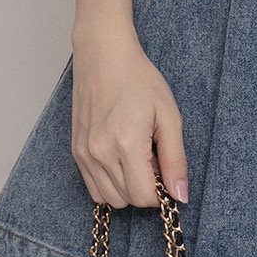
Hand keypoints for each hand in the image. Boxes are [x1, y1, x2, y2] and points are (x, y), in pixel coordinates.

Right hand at [70, 25, 189, 207]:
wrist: (104, 56)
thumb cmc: (139, 79)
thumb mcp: (169, 115)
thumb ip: (176, 159)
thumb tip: (181, 196)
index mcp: (126, 144)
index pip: (145, 197)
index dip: (161, 189)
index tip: (164, 167)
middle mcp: (100, 153)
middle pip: (127, 201)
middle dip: (145, 187)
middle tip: (152, 156)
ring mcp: (84, 154)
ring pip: (109, 199)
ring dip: (127, 187)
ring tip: (136, 155)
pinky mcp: (76, 151)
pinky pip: (93, 188)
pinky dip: (110, 183)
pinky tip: (120, 158)